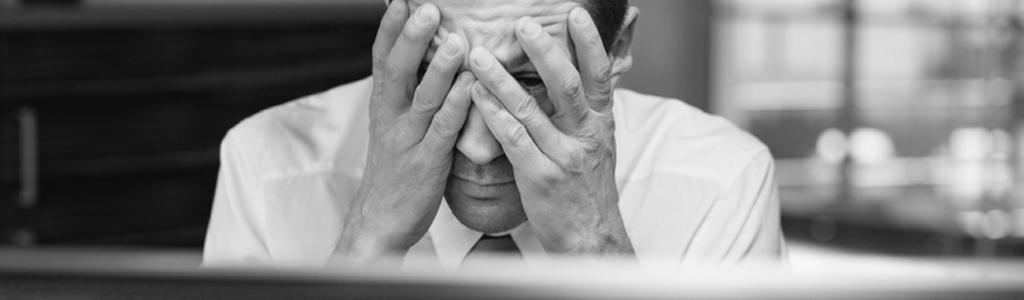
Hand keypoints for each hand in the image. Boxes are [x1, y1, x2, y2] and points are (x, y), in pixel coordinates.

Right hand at [334, 0, 472, 263]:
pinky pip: (443, 131)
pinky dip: (456, 106)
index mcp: (382, 105)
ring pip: (422, 98)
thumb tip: (422, 55)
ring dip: (438, 68)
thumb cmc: (395, 169)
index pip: (381, 58)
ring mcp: (408, 140)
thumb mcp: (393, 125)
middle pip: (396, 70)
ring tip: (456, 40)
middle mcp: (390, 117)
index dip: (390, 28)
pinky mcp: (427, 163)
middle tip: (426, 8)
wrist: (381, 220)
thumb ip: (406, 92)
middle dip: (411, 37)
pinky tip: (468, 86)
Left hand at [468, 8, 632, 255]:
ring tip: (478, 55)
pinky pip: (513, 140)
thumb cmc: (588, 189)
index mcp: (601, 123)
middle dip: (543, 52)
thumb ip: (587, 110)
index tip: (575, 14)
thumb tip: (580, 73)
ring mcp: (562, 156)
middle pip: (566, 85)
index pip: (599, 75)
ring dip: (501, 79)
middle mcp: (585, 135)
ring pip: (530, 109)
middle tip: (522, 25)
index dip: (589, 43)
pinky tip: (475, 97)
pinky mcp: (539, 177)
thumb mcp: (598, 144)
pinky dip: (493, 115)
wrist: (590, 237)